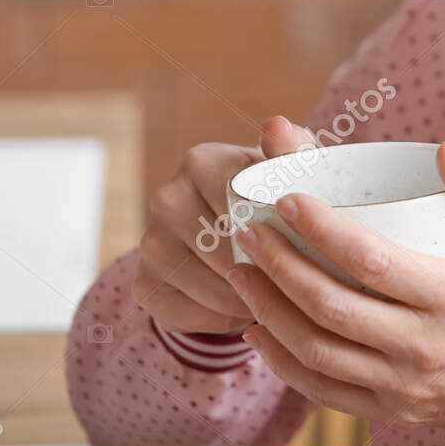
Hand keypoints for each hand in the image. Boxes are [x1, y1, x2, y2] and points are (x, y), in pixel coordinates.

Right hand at [132, 128, 283, 334]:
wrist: (237, 236)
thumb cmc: (273, 199)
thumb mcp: (290, 174)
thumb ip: (292, 152)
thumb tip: (277, 126)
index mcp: (202, 161)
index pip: (242, 203)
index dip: (278, 231)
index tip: (301, 240)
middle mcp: (166, 198)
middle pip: (228, 250)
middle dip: (267, 271)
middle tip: (295, 276)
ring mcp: (149, 243)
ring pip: (213, 289)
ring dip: (250, 299)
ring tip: (271, 291)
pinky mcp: (143, 285)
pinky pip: (192, 315)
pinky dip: (223, 319)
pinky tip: (241, 304)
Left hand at [226, 124, 444, 445]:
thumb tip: (442, 149)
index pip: (371, 262)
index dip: (322, 228)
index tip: (288, 198)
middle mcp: (423, 348)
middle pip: (330, 306)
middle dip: (277, 265)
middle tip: (246, 231)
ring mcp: (403, 386)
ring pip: (315, 351)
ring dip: (268, 309)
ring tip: (240, 272)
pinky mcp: (391, 410)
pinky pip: (321, 389)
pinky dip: (281, 360)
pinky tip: (258, 328)